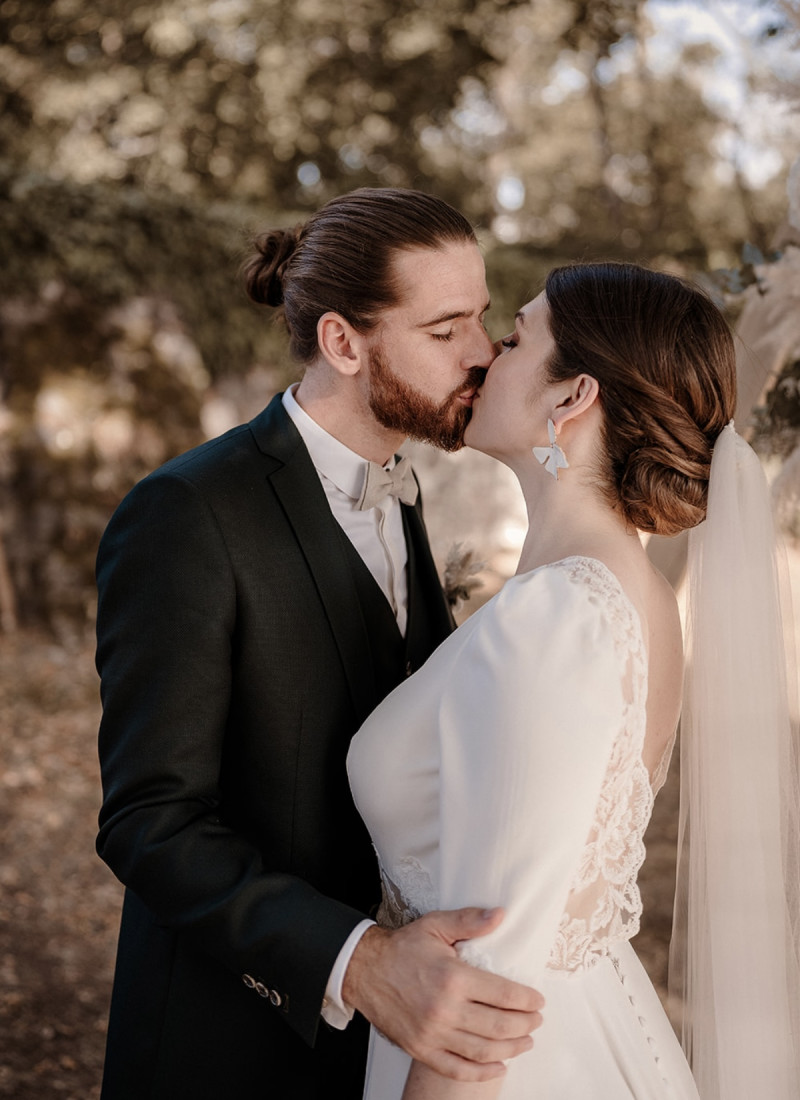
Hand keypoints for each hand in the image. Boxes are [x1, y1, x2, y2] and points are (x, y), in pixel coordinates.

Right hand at [342, 907, 544, 1081]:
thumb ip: (470, 921)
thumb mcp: (435, 925)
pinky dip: (481, 1073)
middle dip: (525, 1025)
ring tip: (526, 1042)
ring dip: (511, 1049)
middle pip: (499, 1026)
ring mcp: (432, 1034)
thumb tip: (501, 915)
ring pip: (483, 1050)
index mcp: (453, 978)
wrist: (364, 970)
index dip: (527, 1000)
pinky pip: (457, 1069)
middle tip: (537, 1020)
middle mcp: (445, 1010)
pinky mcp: (421, 1049)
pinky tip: (499, 1065)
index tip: (538, 1000)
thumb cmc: (402, 948)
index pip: (504, 994)